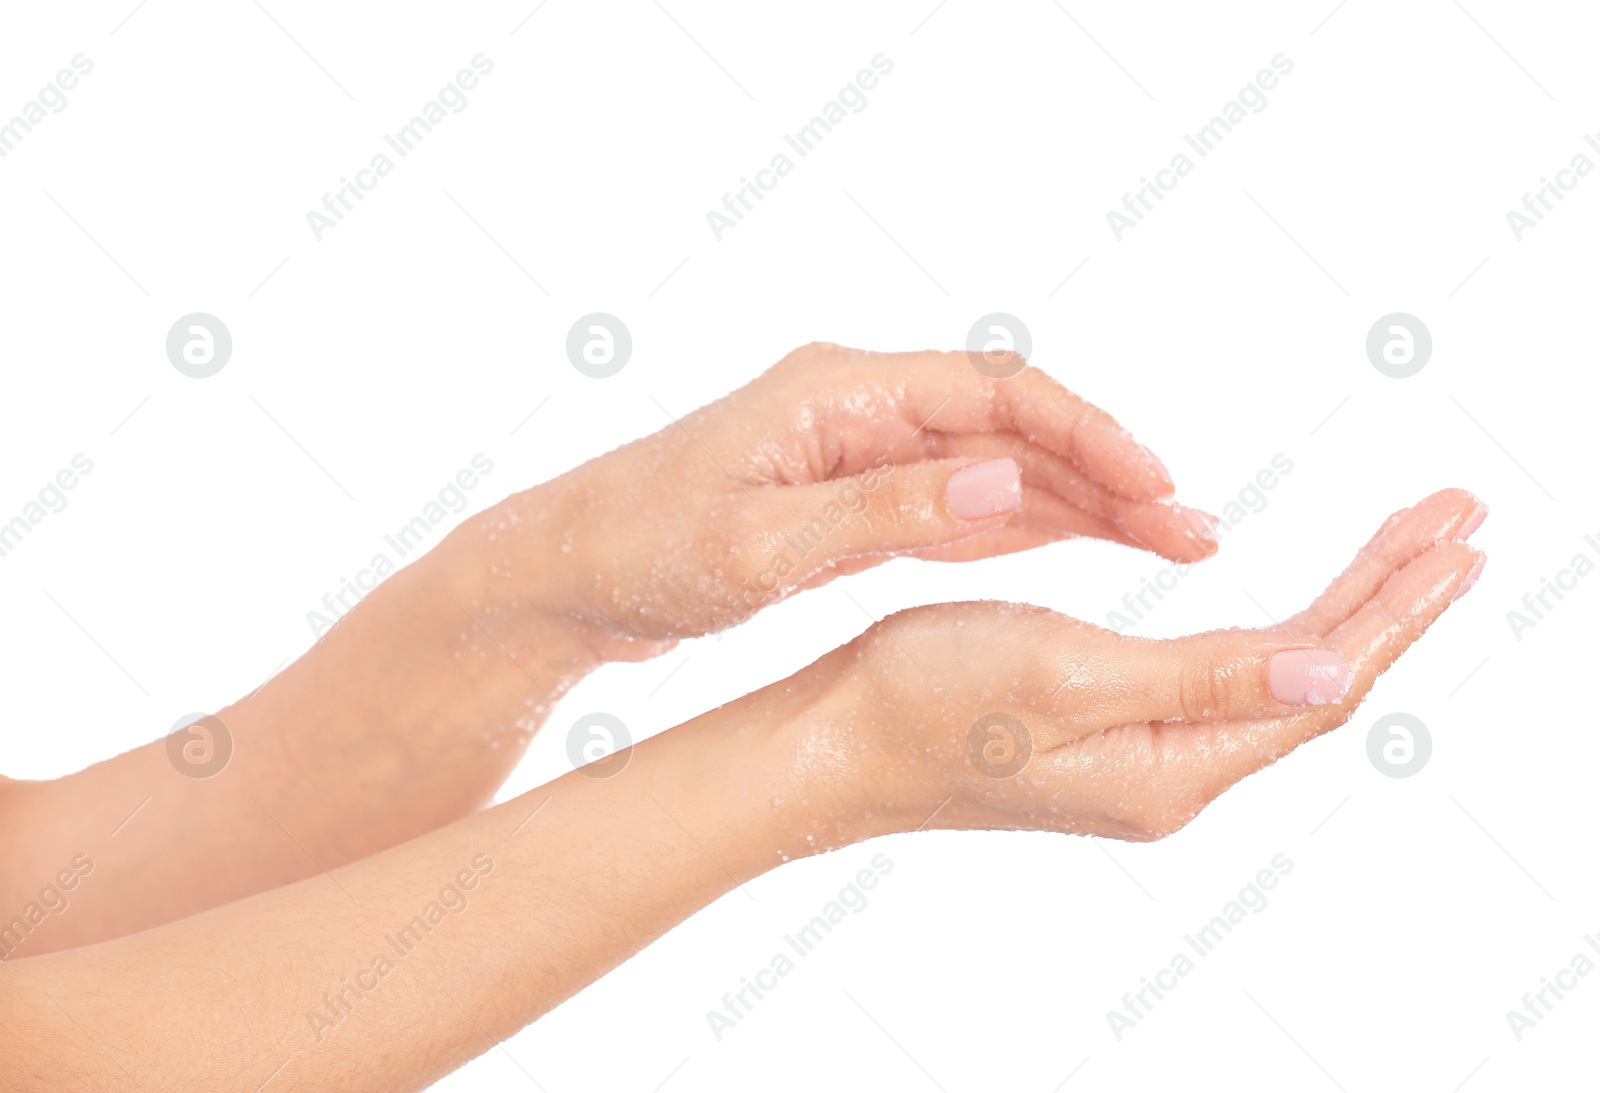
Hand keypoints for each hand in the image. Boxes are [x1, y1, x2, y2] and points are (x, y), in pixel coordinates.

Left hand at [461, 342, 1218, 648]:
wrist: (568, 572)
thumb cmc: (643, 549)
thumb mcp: (758, 545)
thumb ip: (880, 512)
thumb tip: (1004, 483)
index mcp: (838, 391)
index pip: (994, 392)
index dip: (1086, 434)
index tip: (1157, 485)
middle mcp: (860, 407)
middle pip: (1013, 428)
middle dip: (1107, 473)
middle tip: (1194, 530)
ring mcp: (861, 451)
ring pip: (998, 469)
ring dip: (1082, 502)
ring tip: (1171, 543)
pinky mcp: (854, 497)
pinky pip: (958, 505)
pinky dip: (1026, 525)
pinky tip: (1086, 544)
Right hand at [781, 488, 1485, 844]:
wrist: (835, 742)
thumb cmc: (926, 701)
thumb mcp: (1065, 677)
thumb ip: (1203, 679)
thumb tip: (1332, 677)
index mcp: (1171, 766)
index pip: (1318, 683)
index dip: (1392, 607)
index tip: (1458, 535)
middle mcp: (1173, 772)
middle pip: (1312, 678)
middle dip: (1388, 595)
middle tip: (1457, 518)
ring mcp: (1143, 757)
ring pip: (1274, 675)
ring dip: (1343, 605)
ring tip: (1402, 545)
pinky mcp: (1112, 733)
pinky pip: (1228, 677)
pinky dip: (1277, 625)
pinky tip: (1295, 606)